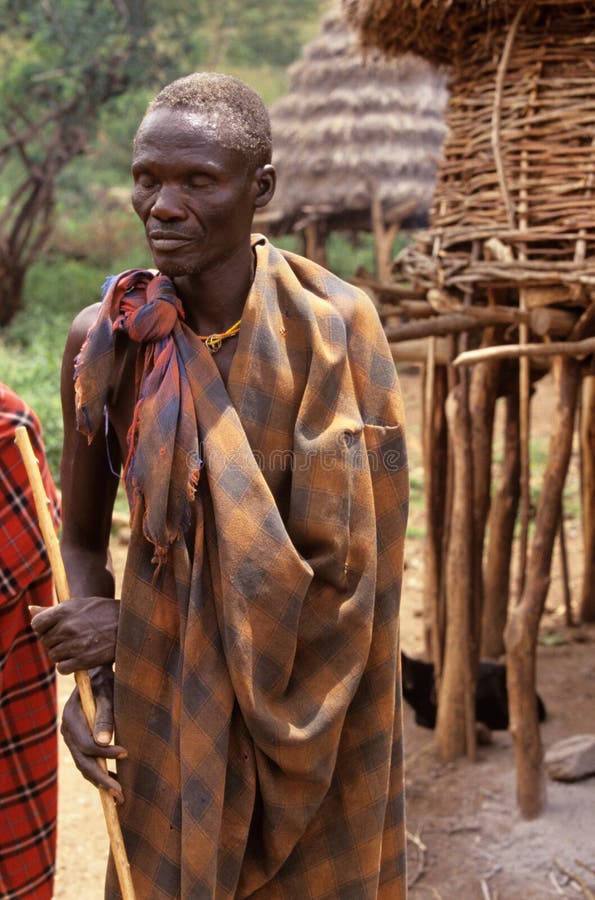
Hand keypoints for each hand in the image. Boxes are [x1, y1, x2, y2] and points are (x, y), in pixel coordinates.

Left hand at [29, 595, 118, 673]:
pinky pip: (62, 668)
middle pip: (45, 641)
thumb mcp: (79, 605)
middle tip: (70, 638)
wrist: (130, 626)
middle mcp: (67, 627)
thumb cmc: (104, 613)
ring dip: (62, 654)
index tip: (52, 629)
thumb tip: (30, 610)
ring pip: (53, 655)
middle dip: (54, 641)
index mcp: (65, 610)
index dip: (43, 628)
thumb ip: (53, 610)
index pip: (37, 623)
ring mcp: (74, 644)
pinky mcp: (83, 660)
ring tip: (77, 647)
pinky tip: (79, 658)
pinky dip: (68, 666)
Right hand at [61, 666, 125, 802]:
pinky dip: (100, 773)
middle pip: (82, 761)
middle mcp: (68, 731)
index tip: (126, 753)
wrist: (99, 674)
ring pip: (84, 766)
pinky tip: (116, 782)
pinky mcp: (80, 742)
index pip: (86, 744)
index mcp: (71, 718)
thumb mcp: (108, 693)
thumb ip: (105, 716)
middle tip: (120, 794)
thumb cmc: (106, 681)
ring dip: (101, 781)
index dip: (105, 753)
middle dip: (101, 779)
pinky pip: (87, 762)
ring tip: (119, 796)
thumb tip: (102, 743)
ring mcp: (72, 738)